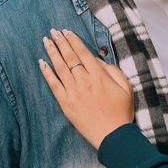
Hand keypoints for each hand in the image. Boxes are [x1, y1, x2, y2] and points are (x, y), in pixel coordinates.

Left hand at [39, 30, 134, 150]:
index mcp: (99, 75)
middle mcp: (84, 81)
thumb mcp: (125, 87)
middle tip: (53, 31)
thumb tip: (96, 60)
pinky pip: (54, 86)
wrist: (113, 135)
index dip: (73, 40)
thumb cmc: (121, 111)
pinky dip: (47, 73)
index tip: (66, 31)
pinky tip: (41, 63)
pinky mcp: (66, 104)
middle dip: (60, 42)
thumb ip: (112, 70)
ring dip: (52, 52)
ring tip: (46, 41)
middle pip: (69, 57)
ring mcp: (74, 93)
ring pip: (60, 68)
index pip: (83, 52)